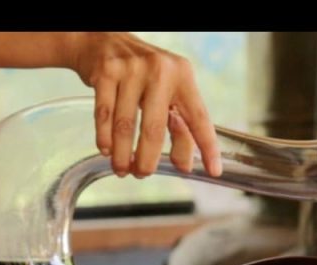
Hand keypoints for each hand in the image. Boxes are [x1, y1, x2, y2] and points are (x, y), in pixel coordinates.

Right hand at [65, 33, 222, 178]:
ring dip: (122, 154)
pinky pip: (104, 116)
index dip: (206, 146)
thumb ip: (179, 126)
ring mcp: (131, 70)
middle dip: (147, 160)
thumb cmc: (141, 73)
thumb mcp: (166, 91)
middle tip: (143, 173)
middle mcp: (159, 70)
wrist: (103, 39)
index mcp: (182, 75)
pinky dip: (104, 138)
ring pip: (125, 125)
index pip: (198, 117)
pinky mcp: (105, 73)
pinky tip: (106, 150)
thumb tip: (185, 165)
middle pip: (155, 128)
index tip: (213, 170)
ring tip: (122, 169)